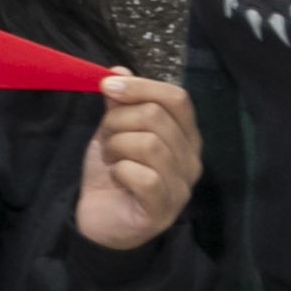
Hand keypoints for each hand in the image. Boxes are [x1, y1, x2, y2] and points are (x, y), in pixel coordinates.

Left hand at [78, 72, 203, 250]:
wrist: (99, 220)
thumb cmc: (113, 173)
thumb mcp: (113, 131)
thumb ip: (119, 104)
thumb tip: (119, 69)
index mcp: (185, 135)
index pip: (177, 98)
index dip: (141, 87)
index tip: (106, 86)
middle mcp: (191, 159)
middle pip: (157, 117)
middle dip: (118, 120)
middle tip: (106, 138)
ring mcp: (181, 187)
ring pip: (150, 145)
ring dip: (116, 147)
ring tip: (111, 159)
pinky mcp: (163, 210)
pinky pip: (145, 177)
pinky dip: (121, 171)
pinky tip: (116, 178)